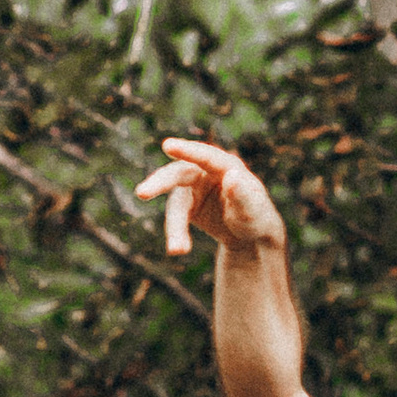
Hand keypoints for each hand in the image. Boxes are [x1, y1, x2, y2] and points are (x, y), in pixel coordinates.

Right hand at [134, 137, 286, 260]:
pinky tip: (179, 250)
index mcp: (226, 166)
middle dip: (160, 183)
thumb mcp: (253, 209)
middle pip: (179, 174)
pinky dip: (177, 234)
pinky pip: (176, 218)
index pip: (206, 156)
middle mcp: (205, 172)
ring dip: (174, 227)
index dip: (187, 151)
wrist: (248, 235)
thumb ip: (243, 194)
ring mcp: (192, 188)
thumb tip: (232, 176)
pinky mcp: (185, 205)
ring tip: (177, 250)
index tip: (167, 146)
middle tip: (141, 193)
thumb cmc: (255, 216)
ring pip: (176, 204)